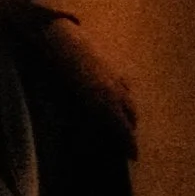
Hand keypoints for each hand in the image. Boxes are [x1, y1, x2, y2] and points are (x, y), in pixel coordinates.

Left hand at [35, 15, 137, 156]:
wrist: (60, 39)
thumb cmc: (59, 73)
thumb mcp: (66, 101)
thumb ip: (80, 117)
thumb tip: (84, 133)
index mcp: (104, 103)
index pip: (123, 128)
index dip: (130, 143)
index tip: (135, 156)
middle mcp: (114, 90)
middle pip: (130, 113)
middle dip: (131, 128)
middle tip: (128, 140)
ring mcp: (113, 76)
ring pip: (129, 98)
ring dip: (130, 111)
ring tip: (126, 120)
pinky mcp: (109, 65)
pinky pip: (123, 83)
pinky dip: (124, 93)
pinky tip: (120, 94)